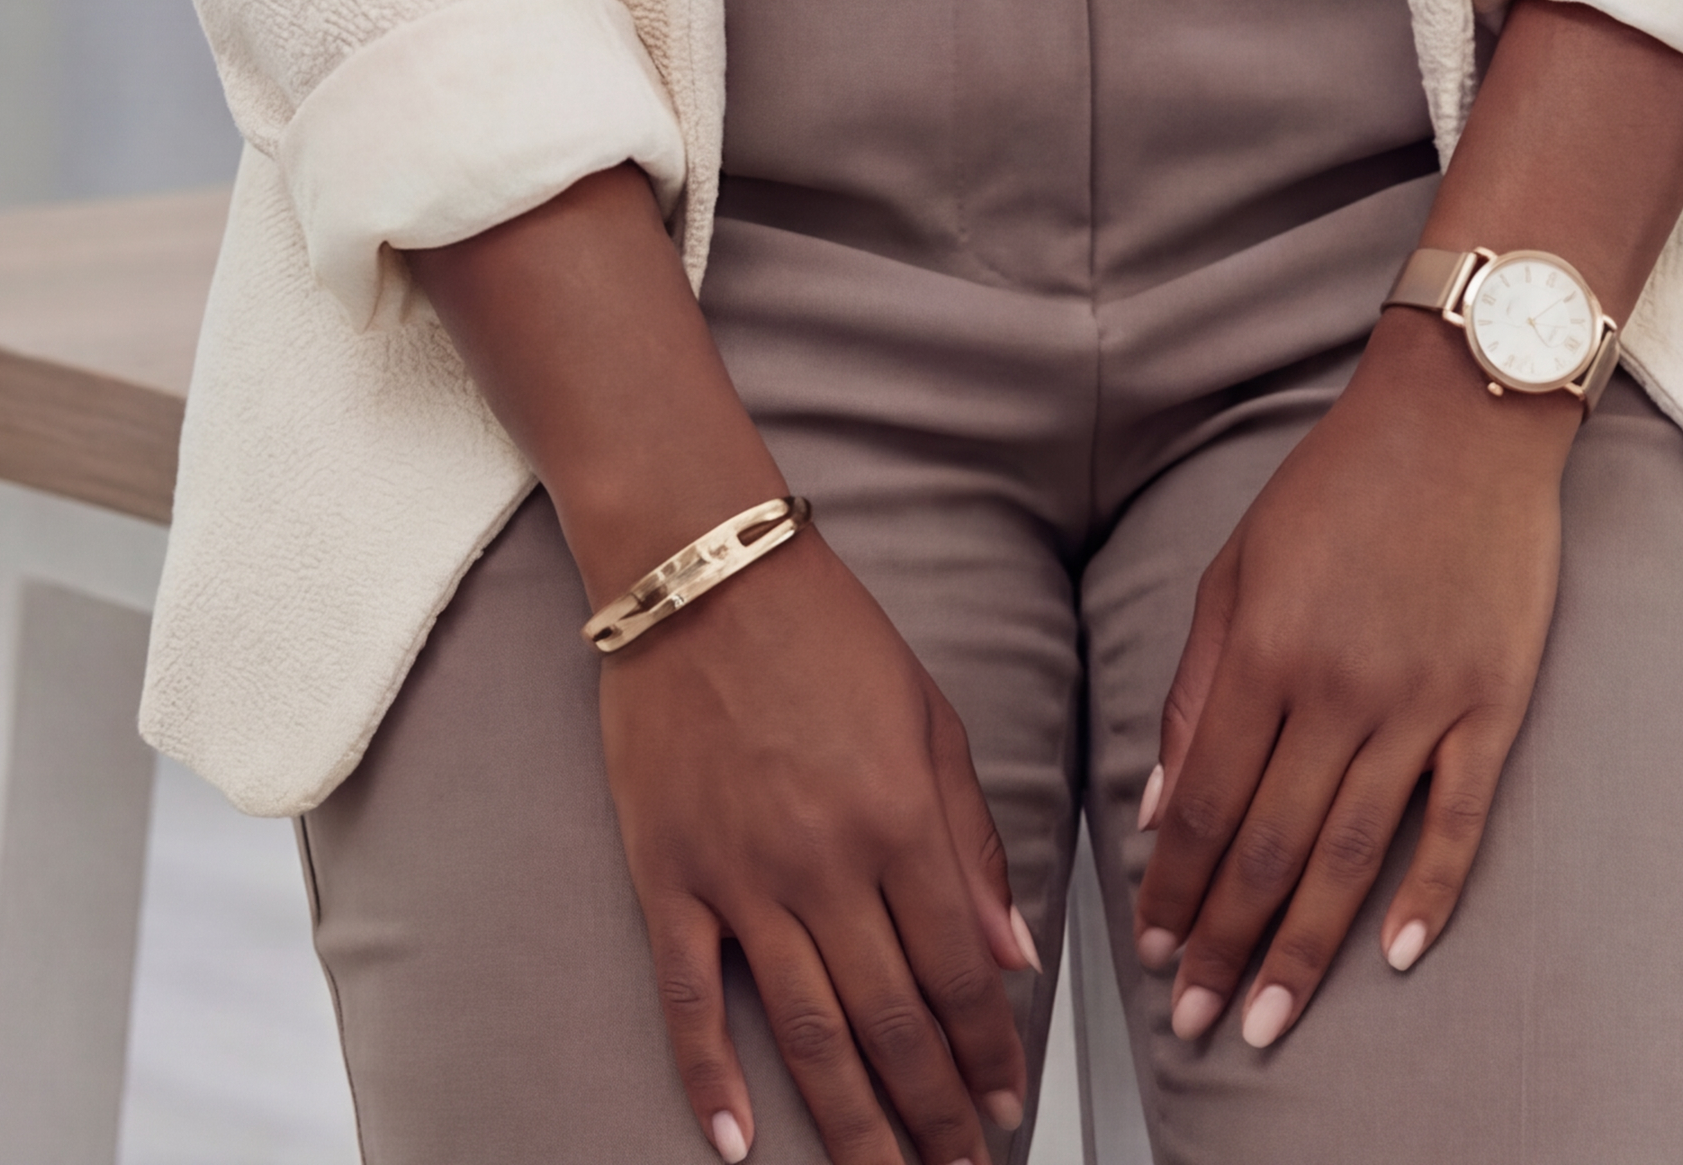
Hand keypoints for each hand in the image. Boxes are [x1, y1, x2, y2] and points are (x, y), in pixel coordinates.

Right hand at [598, 527, 1039, 1163]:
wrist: (705, 574)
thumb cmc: (828, 635)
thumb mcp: (930, 715)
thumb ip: (971, 838)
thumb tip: (1011, 952)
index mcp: (900, 817)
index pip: (959, 970)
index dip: (987, 1050)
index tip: (1006, 1106)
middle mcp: (826, 862)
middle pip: (889, 1021)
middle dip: (932, 1111)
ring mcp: (742, 878)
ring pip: (806, 1032)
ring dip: (851, 1121)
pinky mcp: (671, 879)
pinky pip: (691, 1000)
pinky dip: (712, 1080)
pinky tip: (740, 1145)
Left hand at [1132, 317, 1572, 1053]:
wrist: (1466, 412)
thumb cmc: (1342, 481)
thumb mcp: (1239, 564)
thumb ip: (1197, 687)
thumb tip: (1156, 806)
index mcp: (1265, 650)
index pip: (1202, 803)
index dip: (1172, 888)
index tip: (1151, 951)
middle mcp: (1338, 687)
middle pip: (1269, 849)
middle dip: (1222, 947)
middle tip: (1193, 1025)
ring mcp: (1422, 700)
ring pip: (1352, 854)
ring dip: (1302, 950)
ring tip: (1266, 1025)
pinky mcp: (1493, 700)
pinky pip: (1459, 818)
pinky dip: (1428, 894)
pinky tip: (1396, 956)